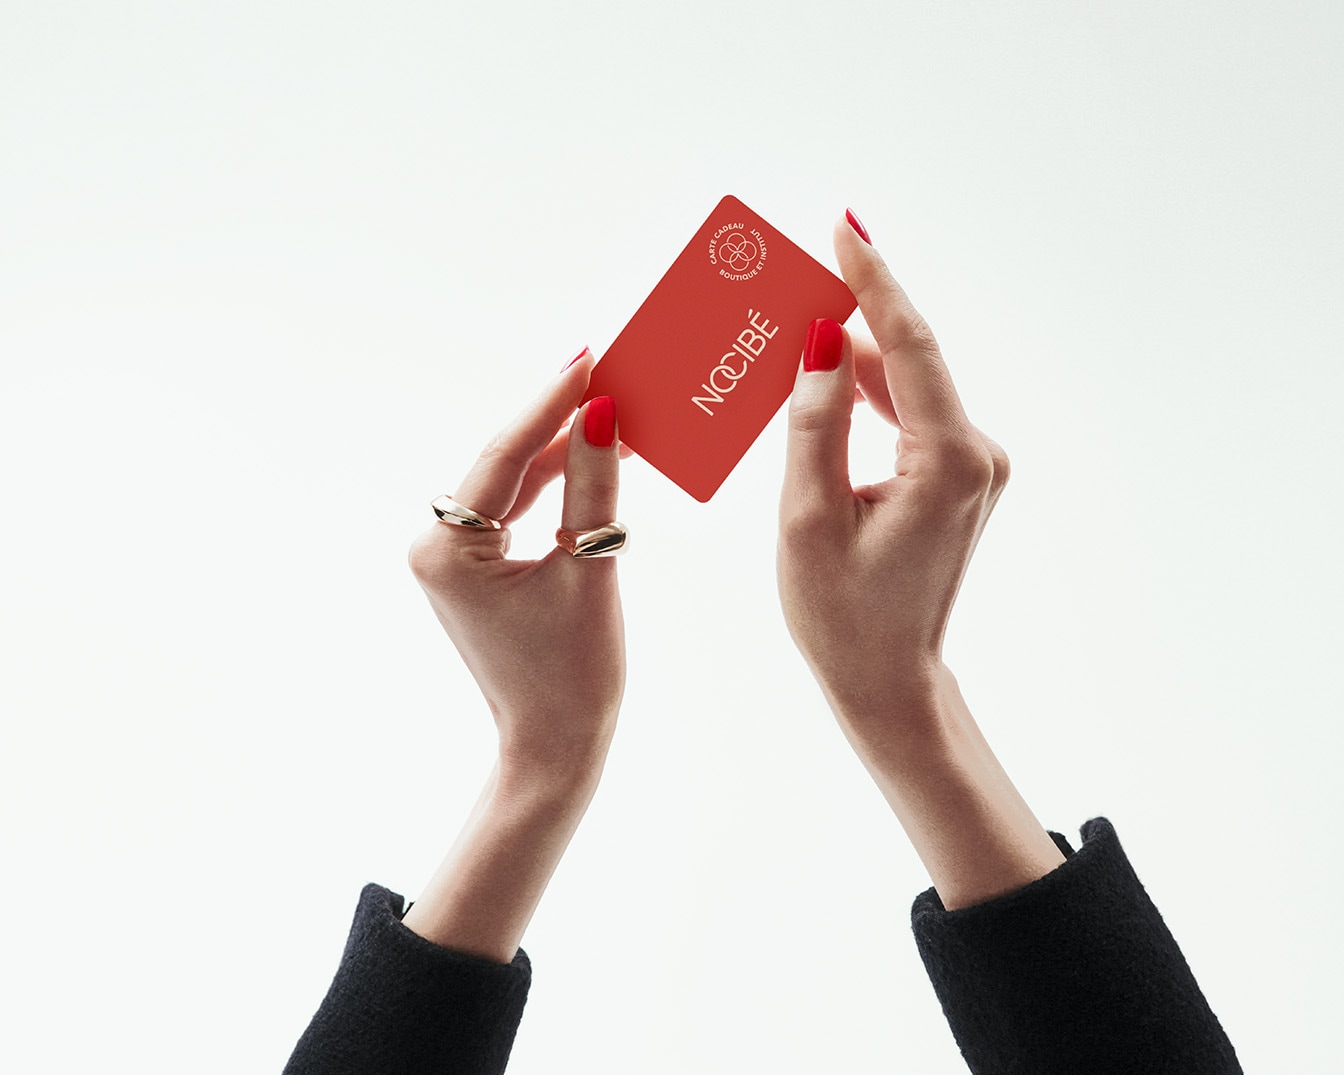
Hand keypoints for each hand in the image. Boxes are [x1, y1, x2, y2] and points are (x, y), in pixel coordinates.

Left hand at [401, 352, 625, 960]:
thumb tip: (605, 413)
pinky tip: (594, 452)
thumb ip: (594, 486)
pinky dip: (555, 484)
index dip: (550, 405)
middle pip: (504, 463)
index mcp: (447, 551)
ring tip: (613, 405)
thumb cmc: (574, 673)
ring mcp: (451, 557)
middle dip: (559, 420)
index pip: (504, 457)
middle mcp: (436, 547)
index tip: (587, 361)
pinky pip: (516, 509)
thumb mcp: (590, 570)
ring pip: (512, 482)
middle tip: (608, 369)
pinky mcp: (474, 566)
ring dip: (562, 450)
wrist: (555, 745)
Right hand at [778, 217, 1007, 728]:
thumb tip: (816, 342)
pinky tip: (816, 385)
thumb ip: (813, 422)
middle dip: (848, 316)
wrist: (888, 679)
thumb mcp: (808, 518)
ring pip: (903, 387)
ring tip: (786, 330)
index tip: (844, 228)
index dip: (873, 281)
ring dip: (847, 361)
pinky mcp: (957, 478)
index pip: (908, 345)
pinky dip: (861, 399)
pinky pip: (906, 417)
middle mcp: (976, 454)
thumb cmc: (841, 615)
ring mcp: (972, 466)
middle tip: (790, 276)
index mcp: (949, 461)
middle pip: (906, 360)